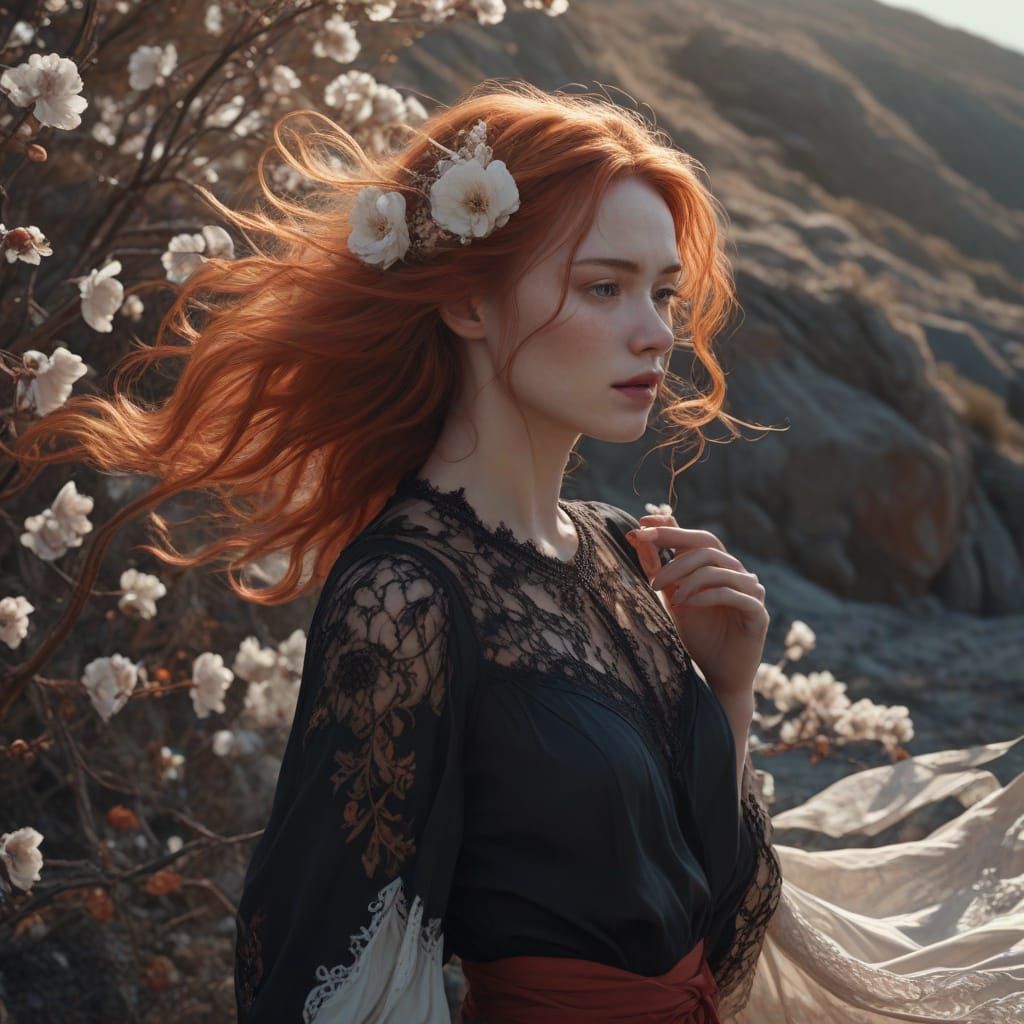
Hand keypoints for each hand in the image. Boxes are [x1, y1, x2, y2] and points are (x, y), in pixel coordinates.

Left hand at [625, 512, 768, 699]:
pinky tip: (686, 604)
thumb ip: (658, 569)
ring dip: (687, 578)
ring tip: (667, 596)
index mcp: (718, 567)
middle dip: (674, 547)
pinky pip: (734, 594)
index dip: (670, 528)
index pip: (696, 538)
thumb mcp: (671, 598)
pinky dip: (706, 595)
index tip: (642, 524)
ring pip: (718, 568)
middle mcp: (737, 573)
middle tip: (647, 562)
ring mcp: (751, 591)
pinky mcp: (758, 613)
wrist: (719, 674)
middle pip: (708, 545)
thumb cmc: (698, 634)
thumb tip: (638, 536)